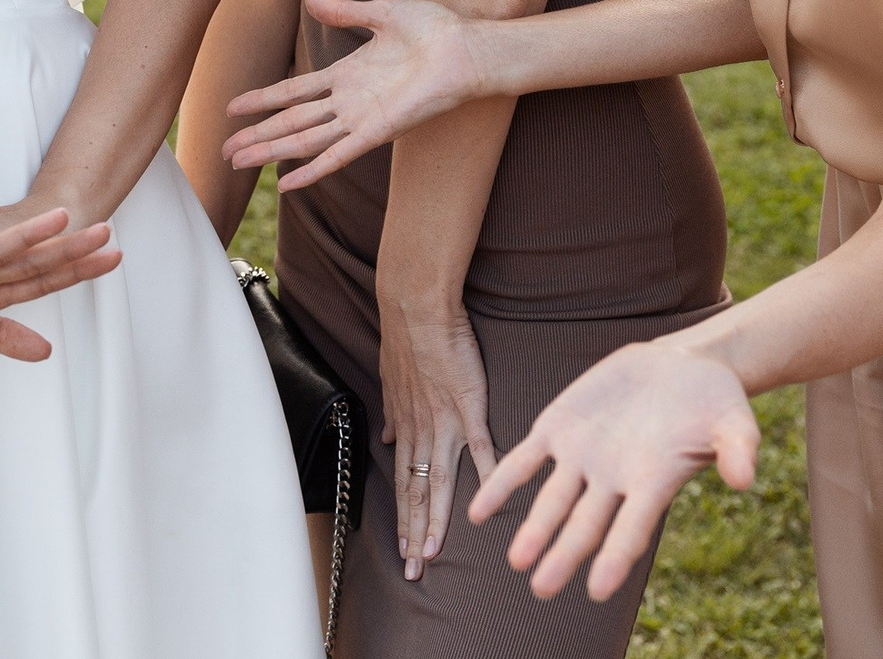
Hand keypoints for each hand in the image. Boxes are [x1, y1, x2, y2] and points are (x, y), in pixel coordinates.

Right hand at [221, 0, 497, 187]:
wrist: (466, 48)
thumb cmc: (435, 30)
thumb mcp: (381, 13)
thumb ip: (343, 11)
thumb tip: (311, 0)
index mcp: (347, 75)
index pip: (294, 90)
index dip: (263, 99)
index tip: (233, 107)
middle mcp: (349, 101)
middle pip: (292, 121)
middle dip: (257, 135)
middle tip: (225, 149)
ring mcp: (360, 118)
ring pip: (304, 139)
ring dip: (271, 151)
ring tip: (239, 161)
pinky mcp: (377, 131)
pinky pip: (338, 155)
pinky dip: (312, 169)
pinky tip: (287, 183)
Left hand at [378, 291, 496, 580]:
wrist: (416, 309)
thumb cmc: (406, 341)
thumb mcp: (390, 381)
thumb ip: (393, 414)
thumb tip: (388, 437)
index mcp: (407, 428)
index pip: (404, 485)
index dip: (403, 520)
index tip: (403, 551)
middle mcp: (421, 433)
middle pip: (416, 494)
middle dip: (412, 535)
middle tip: (412, 572)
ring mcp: (444, 423)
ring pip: (438, 482)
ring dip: (435, 520)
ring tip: (433, 553)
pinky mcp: (468, 407)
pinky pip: (480, 447)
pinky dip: (488, 473)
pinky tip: (495, 498)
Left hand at [469, 337, 759, 602]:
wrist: (682, 365)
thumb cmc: (715, 401)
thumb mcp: (735, 421)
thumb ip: (738, 449)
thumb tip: (744, 480)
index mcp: (654, 484)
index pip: (631, 530)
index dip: (614, 558)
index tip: (596, 590)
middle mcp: (613, 480)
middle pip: (584, 526)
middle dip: (563, 556)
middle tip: (541, 588)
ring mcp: (582, 455)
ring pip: (551, 500)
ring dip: (533, 529)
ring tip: (515, 561)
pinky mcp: (558, 427)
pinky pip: (523, 460)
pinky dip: (501, 482)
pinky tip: (478, 511)